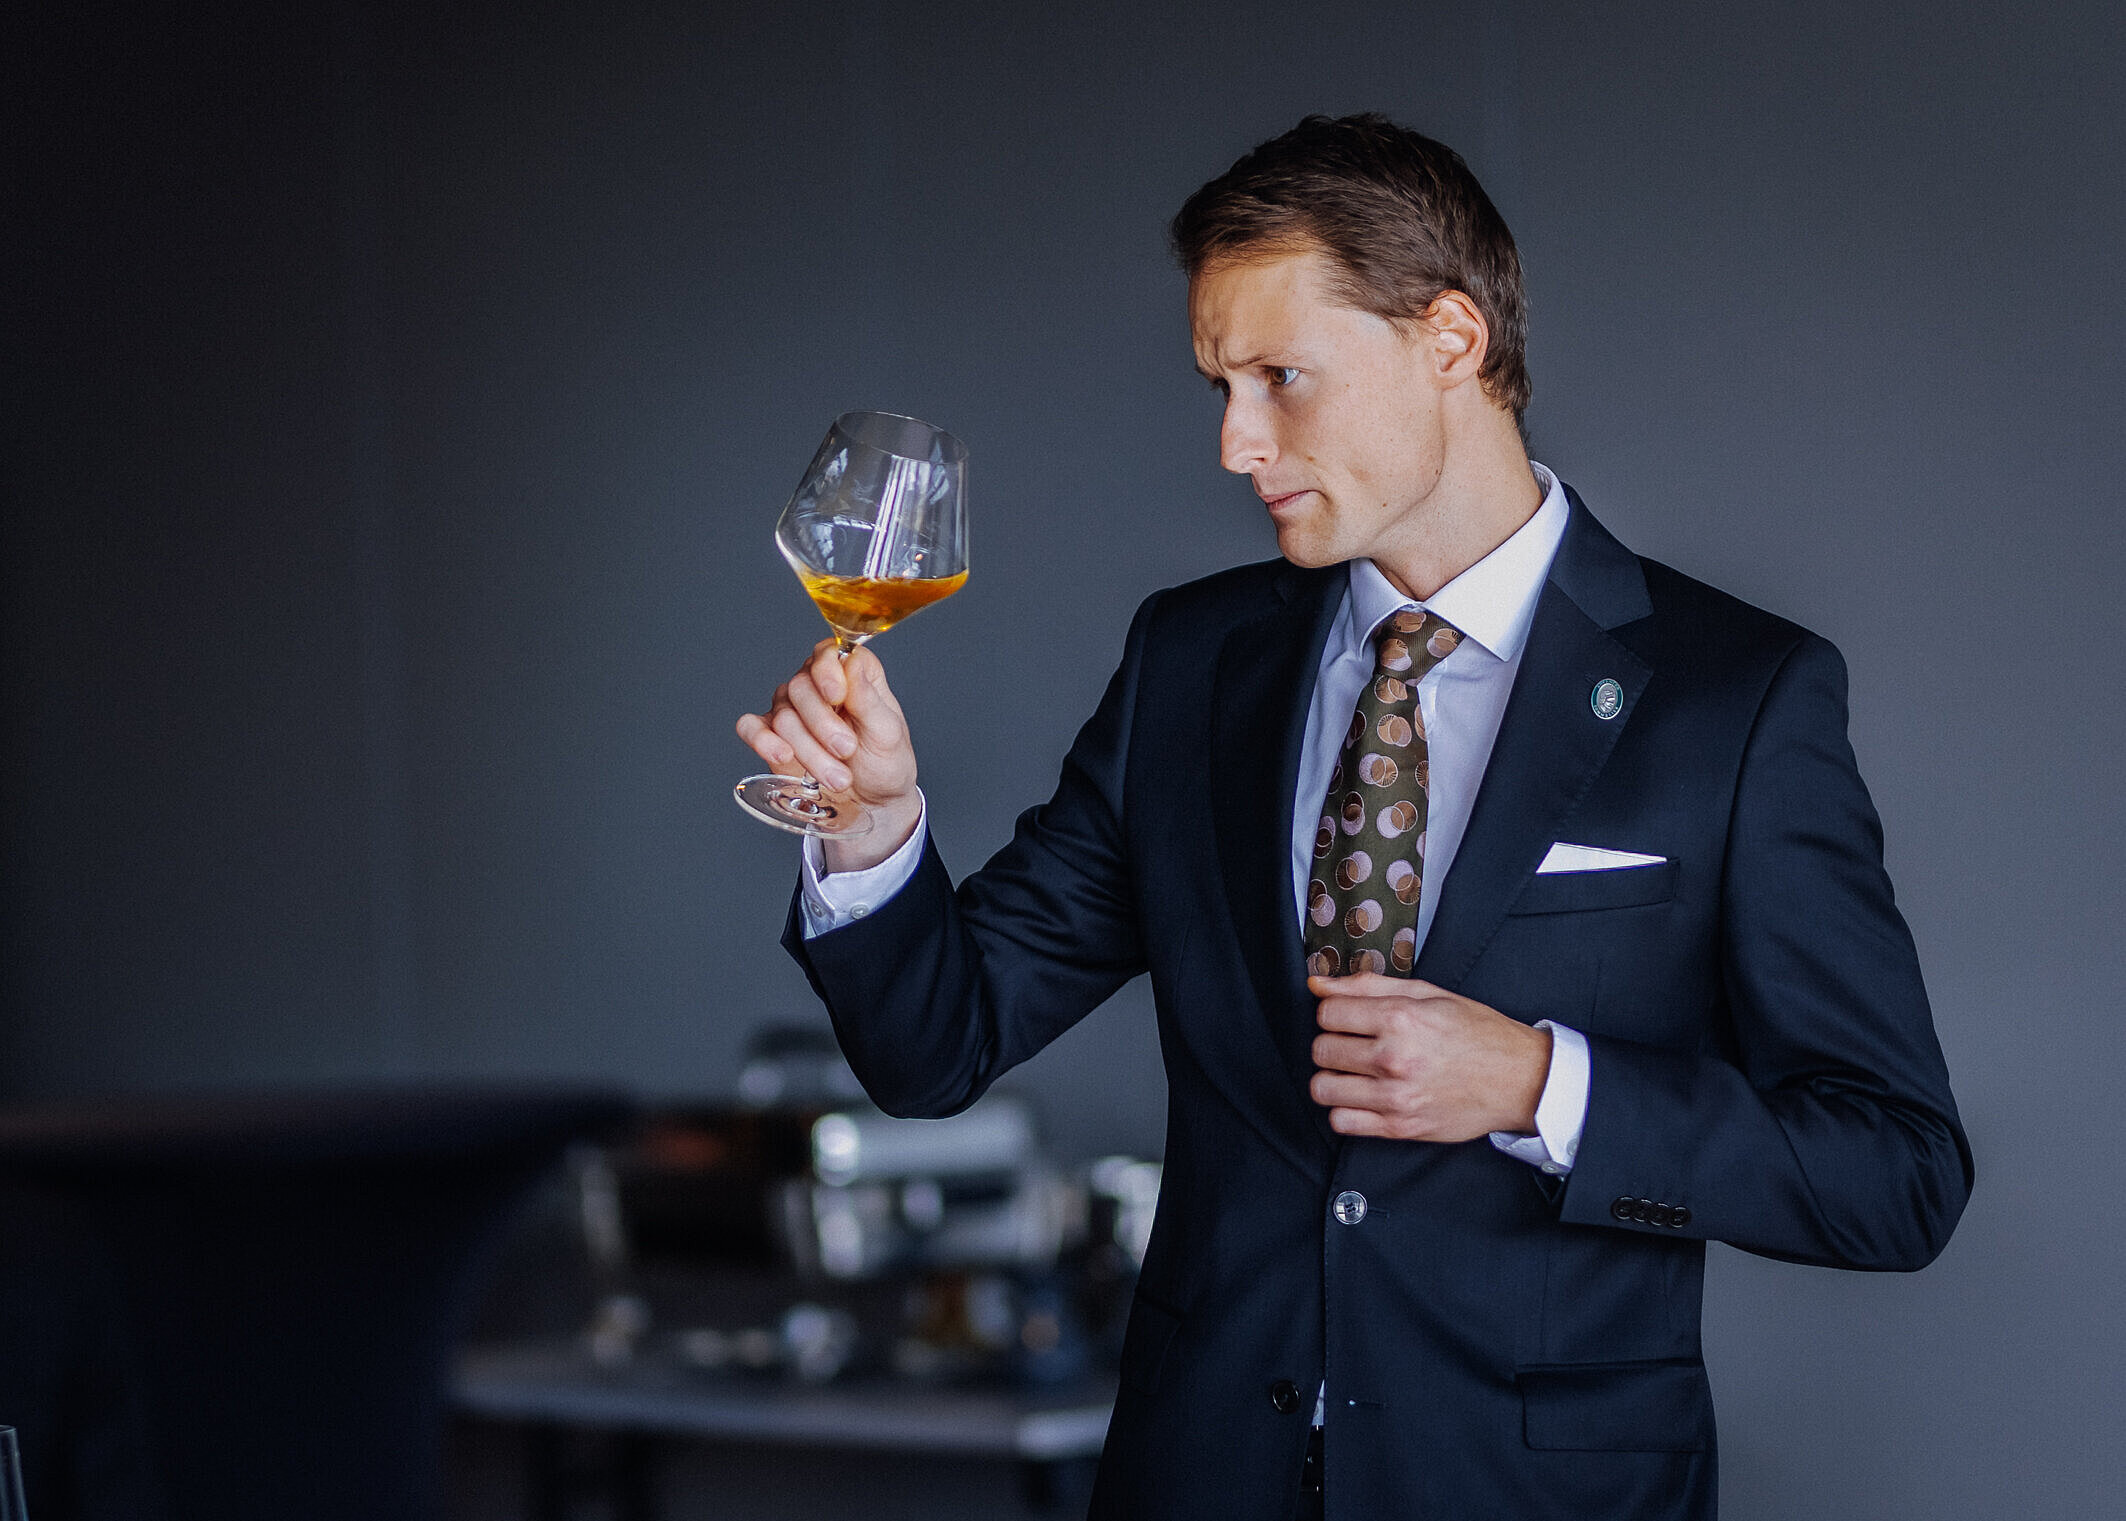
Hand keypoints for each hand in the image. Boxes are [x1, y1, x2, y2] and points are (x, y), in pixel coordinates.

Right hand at [736, 639, 922, 871]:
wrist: (871, 803)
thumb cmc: (885, 762)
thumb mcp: (888, 733)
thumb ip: (869, 699)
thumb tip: (852, 661)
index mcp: (851, 674)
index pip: (828, 654)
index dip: (827, 672)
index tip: (837, 697)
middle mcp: (817, 686)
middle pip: (801, 688)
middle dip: (823, 725)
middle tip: (847, 750)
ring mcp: (792, 710)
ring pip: (784, 717)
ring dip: (810, 751)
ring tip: (838, 777)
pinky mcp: (772, 736)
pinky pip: (751, 727)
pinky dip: (762, 740)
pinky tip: (782, 755)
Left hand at [1307, 974, 1551, 1141]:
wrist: (1518, 1079)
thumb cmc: (1477, 1032)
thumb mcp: (1428, 994)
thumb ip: (1368, 986)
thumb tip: (1317, 983)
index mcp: (1400, 1018)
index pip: (1327, 1013)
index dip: (1334, 1012)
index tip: (1348, 1018)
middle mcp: (1394, 1058)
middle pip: (1321, 1050)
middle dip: (1332, 1043)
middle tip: (1354, 1044)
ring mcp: (1395, 1097)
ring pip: (1323, 1088)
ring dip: (1332, 1078)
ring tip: (1354, 1072)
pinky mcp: (1400, 1127)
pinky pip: (1341, 1122)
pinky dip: (1344, 1111)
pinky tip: (1361, 1098)